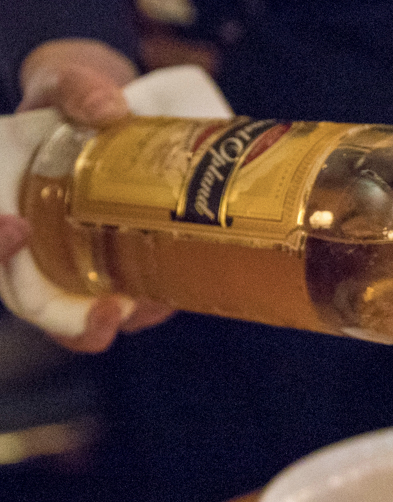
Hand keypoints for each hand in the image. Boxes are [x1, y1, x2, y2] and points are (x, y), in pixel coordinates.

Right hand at [7, 39, 173, 351]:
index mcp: (4, 207)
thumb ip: (76, 88)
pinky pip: (125, 306)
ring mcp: (73, 265)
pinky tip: (174, 298)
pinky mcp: (117, 273)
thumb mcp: (65, 87)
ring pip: (82, 317)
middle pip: (36, 303)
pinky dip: (147, 309)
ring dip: (115, 322)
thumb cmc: (69, 107)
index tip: (16, 228)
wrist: (106, 119)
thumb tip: (109, 107)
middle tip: (112, 311)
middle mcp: (30, 247)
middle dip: (70, 321)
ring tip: (149, 307)